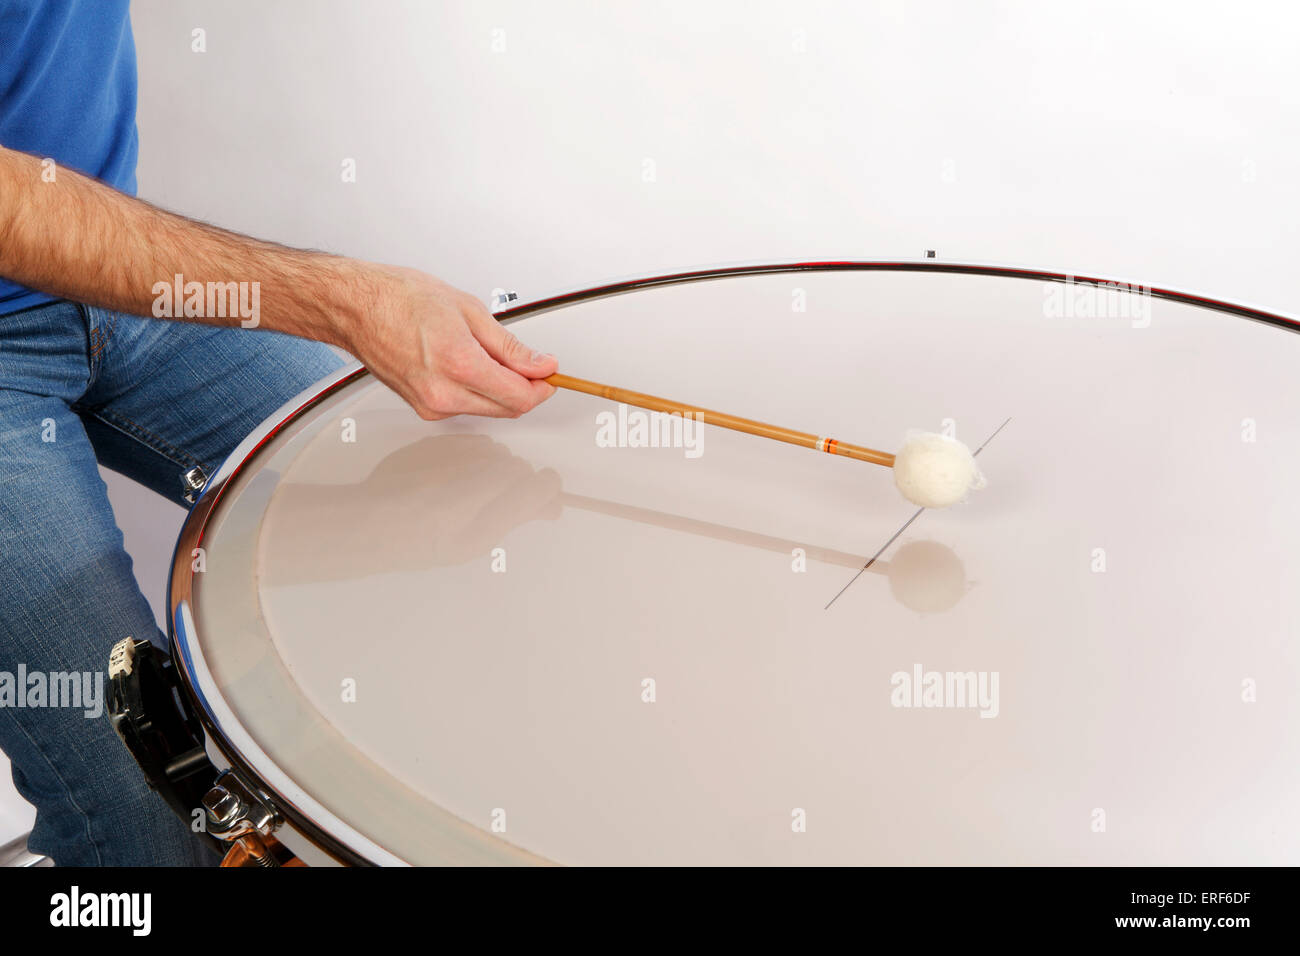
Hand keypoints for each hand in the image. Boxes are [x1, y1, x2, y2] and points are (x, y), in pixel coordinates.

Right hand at [339, 263, 557, 419]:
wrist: (357, 308)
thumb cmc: (400, 299)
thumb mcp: (469, 310)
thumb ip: (510, 346)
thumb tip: (540, 364)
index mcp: (458, 364)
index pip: (520, 396)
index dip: (542, 386)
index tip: (549, 373)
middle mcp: (443, 393)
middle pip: (508, 408)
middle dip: (526, 388)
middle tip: (530, 364)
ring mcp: (431, 405)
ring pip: (489, 409)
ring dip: (501, 389)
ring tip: (487, 354)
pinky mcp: (423, 409)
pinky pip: (466, 406)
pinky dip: (477, 390)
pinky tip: (465, 363)